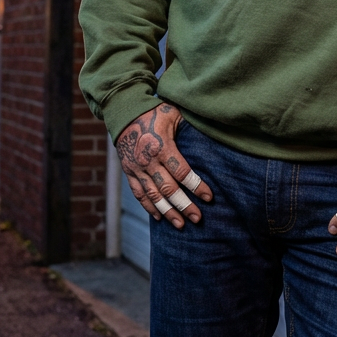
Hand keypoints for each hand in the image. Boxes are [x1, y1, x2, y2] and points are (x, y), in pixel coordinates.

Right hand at [115, 104, 211, 228]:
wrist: (124, 112)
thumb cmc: (155, 112)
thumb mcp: (175, 115)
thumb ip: (189, 128)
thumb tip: (212, 134)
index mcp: (162, 146)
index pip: (182, 172)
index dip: (196, 186)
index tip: (209, 198)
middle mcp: (148, 161)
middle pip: (168, 189)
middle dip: (184, 205)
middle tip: (198, 218)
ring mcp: (136, 168)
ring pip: (153, 196)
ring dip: (168, 211)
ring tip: (181, 224)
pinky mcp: (129, 172)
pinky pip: (139, 194)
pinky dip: (149, 207)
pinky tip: (160, 217)